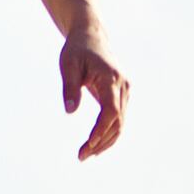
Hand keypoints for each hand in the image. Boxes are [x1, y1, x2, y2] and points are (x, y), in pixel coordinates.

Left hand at [59, 33, 130, 160]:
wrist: (91, 37)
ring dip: (106, 141)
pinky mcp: (122, 94)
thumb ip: (70, 88)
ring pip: (120, 123)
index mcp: (111, 79)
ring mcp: (125, 91)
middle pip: (117, 122)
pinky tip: (95, 144)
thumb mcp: (68, 65)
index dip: (101, 130)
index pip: (110, 111)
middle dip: (101, 141)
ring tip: (86, 154)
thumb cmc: (76, 50)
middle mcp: (123, 86)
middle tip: (81, 156)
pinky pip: (118, 118)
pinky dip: (109, 133)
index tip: (87, 144)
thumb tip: (70, 112)